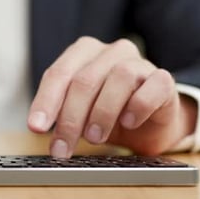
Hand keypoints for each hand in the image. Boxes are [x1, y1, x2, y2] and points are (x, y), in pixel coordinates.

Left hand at [27, 37, 196, 157]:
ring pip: (119, 78)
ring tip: (94, 137)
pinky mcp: (163, 79)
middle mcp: (110, 52)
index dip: (45, 102)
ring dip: (102, 112)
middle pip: (84, 80)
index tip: (36, 127)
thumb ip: (59, 112)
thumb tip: (38, 127)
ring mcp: (139, 62)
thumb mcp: (77, 111)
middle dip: (70, 118)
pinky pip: (152, 88)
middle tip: (63, 146)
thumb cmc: (107, 113)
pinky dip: (138, 107)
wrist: (147, 124)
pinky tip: (128, 122)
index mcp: (82, 52)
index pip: (58, 74)